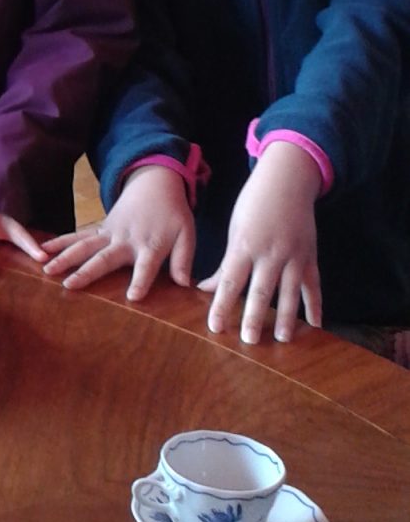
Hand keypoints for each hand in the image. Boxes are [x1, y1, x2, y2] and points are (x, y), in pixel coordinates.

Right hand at [42, 165, 195, 300]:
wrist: (154, 184)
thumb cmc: (173, 214)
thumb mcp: (187, 234)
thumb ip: (184, 259)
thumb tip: (186, 285)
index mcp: (151, 244)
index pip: (147, 266)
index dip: (141, 281)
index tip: (133, 297)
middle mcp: (126, 240)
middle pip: (105, 258)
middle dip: (87, 272)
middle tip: (69, 286)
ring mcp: (109, 233)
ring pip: (84, 246)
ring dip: (65, 257)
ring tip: (48, 270)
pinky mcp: (100, 229)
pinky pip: (77, 236)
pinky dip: (60, 242)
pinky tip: (42, 250)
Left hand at [197, 142, 321, 345]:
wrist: (287, 180)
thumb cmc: (253, 204)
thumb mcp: (234, 230)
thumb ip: (225, 263)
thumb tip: (205, 288)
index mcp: (244, 246)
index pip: (229, 282)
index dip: (221, 306)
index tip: (215, 327)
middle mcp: (269, 253)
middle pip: (260, 292)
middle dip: (253, 318)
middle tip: (249, 341)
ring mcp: (293, 255)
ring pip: (289, 293)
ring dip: (286, 318)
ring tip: (282, 339)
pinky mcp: (310, 256)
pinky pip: (314, 285)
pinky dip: (315, 305)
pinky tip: (316, 324)